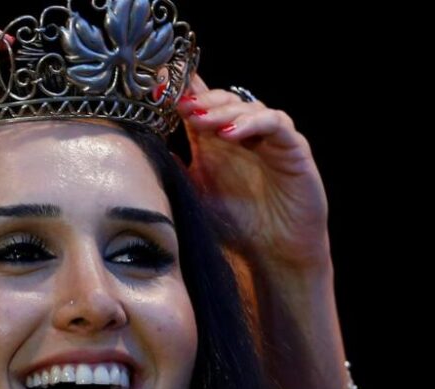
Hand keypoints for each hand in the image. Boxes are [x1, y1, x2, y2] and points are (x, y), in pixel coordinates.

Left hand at [174, 74, 330, 273]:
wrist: (272, 255)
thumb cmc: (235, 225)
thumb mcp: (194, 194)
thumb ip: (174, 168)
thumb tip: (140, 145)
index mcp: (214, 141)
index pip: (200, 105)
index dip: (182, 91)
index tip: (158, 86)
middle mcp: (242, 134)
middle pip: (222, 98)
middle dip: (200, 100)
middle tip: (180, 105)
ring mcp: (270, 138)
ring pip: (248, 106)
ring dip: (222, 110)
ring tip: (200, 120)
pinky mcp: (294, 149)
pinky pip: (277, 124)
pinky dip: (253, 123)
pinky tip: (230, 134)